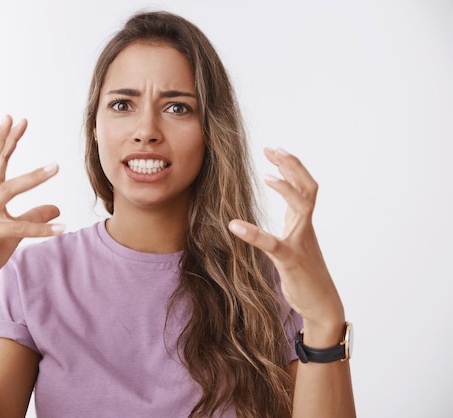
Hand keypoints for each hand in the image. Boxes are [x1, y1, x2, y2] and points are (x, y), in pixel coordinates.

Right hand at [0, 115, 63, 298]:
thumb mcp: (15, 230)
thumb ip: (33, 216)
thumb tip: (56, 208)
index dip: (6, 140)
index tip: (17, 120)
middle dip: (2, 140)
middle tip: (15, 120)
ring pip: (8, 189)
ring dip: (33, 176)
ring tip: (56, 166)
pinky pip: (20, 228)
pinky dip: (42, 229)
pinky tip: (62, 227)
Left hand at [228, 148, 343, 336]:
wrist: (321, 304)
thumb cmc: (306, 274)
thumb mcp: (297, 241)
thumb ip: (292, 223)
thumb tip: (286, 207)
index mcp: (304, 223)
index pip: (304, 186)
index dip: (291, 166)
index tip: (276, 150)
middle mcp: (305, 228)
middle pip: (307, 188)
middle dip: (292, 166)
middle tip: (273, 149)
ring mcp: (301, 243)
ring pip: (302, 207)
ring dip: (287, 189)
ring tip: (268, 175)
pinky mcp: (291, 261)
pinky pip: (273, 244)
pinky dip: (255, 234)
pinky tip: (235, 225)